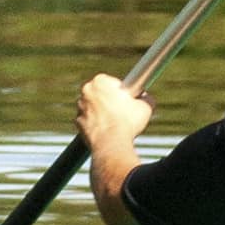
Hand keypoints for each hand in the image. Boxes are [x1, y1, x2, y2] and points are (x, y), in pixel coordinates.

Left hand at [78, 74, 152, 189]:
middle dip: (111, 101)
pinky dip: (96, 125)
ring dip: (102, 113)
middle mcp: (86, 91)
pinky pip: (89, 121)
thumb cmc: (127, 122)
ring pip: (94, 107)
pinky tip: (107, 130)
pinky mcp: (78, 122)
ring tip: (115, 122)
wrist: (111, 144)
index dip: (123, 92)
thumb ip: (146, 98)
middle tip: (123, 112)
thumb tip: (146, 97)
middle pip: (102, 93)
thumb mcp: (145, 106)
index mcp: (100, 81)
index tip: (128, 100)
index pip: (114, 83)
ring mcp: (80, 107)